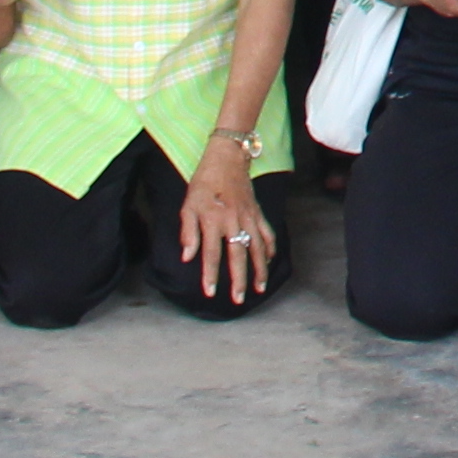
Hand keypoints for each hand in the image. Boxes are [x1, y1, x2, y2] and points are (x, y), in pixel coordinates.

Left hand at [178, 147, 278, 303]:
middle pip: (238, 256)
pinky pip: (267, 232)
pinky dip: (270, 247)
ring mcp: (249, 217)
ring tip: (260, 287)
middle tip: (239, 299)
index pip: (211, 254)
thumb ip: (188, 232)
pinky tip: (270, 260)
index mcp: (213, 220)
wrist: (227, 158)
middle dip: (239, 279)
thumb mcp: (188, 205)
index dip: (210, 275)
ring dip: (259, 269)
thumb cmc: (204, 182)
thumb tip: (187, 256)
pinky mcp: (257, 212)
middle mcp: (233, 221)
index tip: (210, 292)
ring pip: (257, 247)